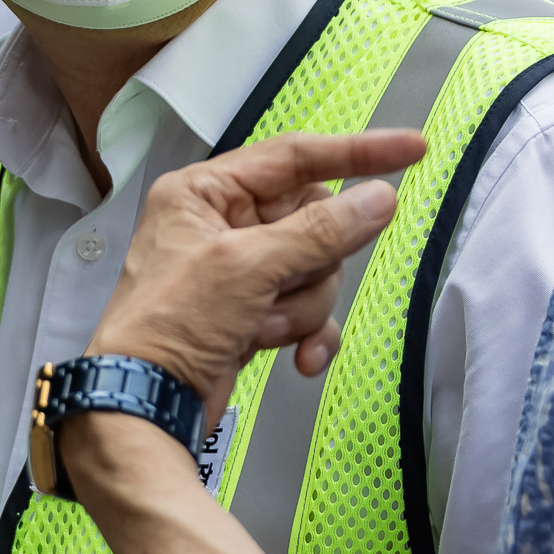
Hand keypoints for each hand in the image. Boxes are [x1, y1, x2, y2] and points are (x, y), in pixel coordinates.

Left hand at [89, 130, 422, 422]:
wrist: (144, 403)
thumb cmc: (168, 324)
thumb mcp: (247, 267)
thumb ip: (319, 230)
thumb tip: (377, 199)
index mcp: (205, 192)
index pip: (295, 155)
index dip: (357, 152)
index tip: (410, 150)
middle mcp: (220, 223)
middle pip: (313, 220)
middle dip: (311, 264)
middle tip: (282, 287)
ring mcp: (238, 270)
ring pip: (315, 269)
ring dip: (301, 305)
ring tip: (263, 326)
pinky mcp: (250, 311)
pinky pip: (305, 308)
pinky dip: (307, 332)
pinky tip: (299, 356)